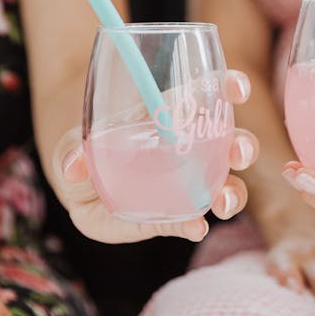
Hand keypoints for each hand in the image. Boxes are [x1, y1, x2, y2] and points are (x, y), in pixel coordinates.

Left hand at [51, 70, 259, 242]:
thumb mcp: (72, 144)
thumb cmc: (85, 153)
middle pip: (229, 141)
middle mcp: (190, 147)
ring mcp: (187, 182)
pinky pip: (192, 219)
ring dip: (233, 191)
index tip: (237, 89)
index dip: (228, 87)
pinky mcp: (175, 215)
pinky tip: (196, 228)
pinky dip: (196, 224)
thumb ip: (72, 150)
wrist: (80, 191)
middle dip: (242, 145)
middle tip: (239, 154)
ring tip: (224, 203)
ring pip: (225, 183)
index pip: (207, 95)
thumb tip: (74, 164)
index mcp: (170, 116)